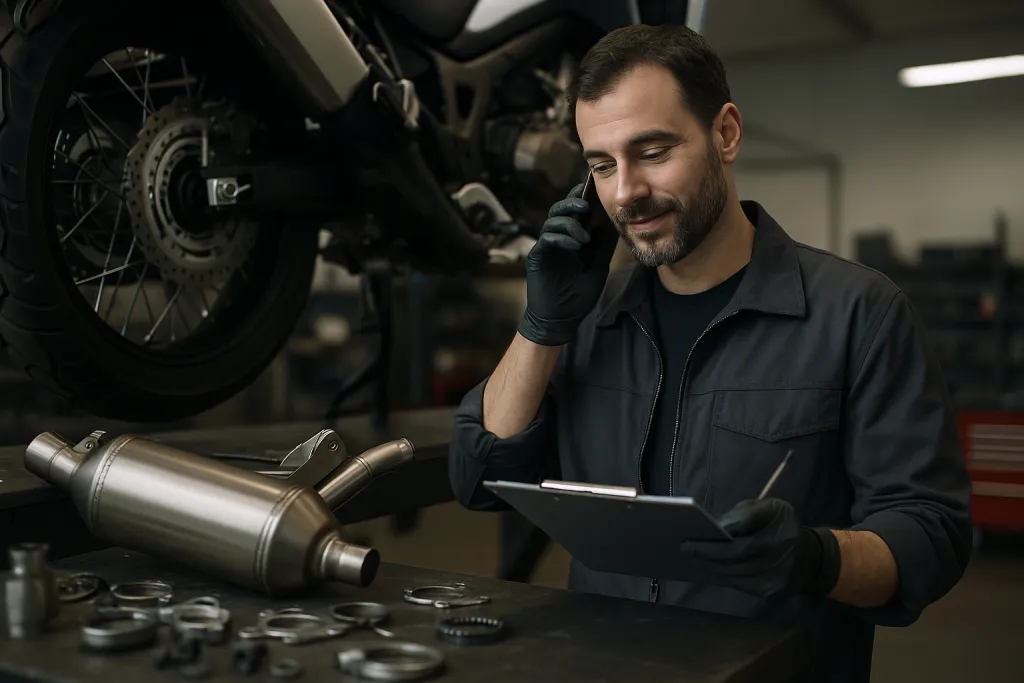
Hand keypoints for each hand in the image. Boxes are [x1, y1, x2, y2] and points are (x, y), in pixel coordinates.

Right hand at [517, 183, 618, 345]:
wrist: (561, 319)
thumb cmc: (578, 296)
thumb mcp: (598, 267)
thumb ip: (602, 246)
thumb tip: (612, 223)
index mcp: (571, 238)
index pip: (573, 211)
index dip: (580, 197)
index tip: (592, 190)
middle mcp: (556, 238)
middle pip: (560, 209)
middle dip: (573, 203)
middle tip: (587, 206)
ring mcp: (546, 246)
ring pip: (552, 220)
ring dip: (569, 223)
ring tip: (584, 237)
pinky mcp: (537, 256)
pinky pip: (547, 238)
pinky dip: (561, 238)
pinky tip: (574, 246)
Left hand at [676, 499, 839, 599]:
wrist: (813, 559)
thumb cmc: (783, 526)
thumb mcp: (769, 508)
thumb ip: (743, 514)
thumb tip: (714, 526)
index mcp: (780, 528)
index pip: (741, 538)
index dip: (714, 542)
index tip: (690, 537)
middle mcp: (781, 554)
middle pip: (734, 559)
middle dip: (707, 555)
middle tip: (685, 548)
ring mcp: (777, 577)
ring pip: (734, 574)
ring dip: (711, 567)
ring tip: (692, 557)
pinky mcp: (772, 593)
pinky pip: (740, 584)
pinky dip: (722, 576)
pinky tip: (709, 567)